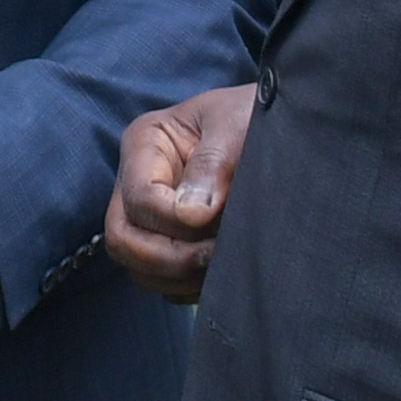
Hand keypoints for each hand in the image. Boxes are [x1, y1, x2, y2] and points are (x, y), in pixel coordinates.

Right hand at [105, 87, 254, 306]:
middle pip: (123, 239)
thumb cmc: (254, 114)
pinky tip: (221, 271)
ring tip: (225, 261)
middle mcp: (136, 181)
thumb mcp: (237, 125)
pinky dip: (188, 286)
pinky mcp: (168, 242)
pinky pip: (163, 282)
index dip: (172, 219)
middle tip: (214, 255)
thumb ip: (213, 164)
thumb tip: (193, 215)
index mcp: (145, 143)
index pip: (140, 198)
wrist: (276, 129)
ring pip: (138, 267)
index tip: (214, 219)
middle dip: (168, 258)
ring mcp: (148, 217)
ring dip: (180, 276)